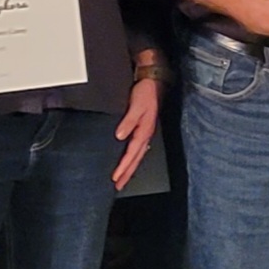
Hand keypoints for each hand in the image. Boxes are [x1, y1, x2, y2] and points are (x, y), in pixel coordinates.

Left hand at [110, 73, 162, 189]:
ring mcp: (145, 133)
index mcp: (144, 131)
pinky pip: (137, 149)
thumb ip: (128, 121)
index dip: (123, 167)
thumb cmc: (145, 93)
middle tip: (118, 186)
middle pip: (135, 160)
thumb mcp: (136, 106)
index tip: (115, 178)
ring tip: (122, 180)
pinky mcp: (143, 130)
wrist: (153, 82)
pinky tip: (128, 162)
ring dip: (129, 169)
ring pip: (137, 156)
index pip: (132, 154)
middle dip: (127, 174)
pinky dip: (132, 159)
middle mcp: (146, 135)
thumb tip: (120, 136)